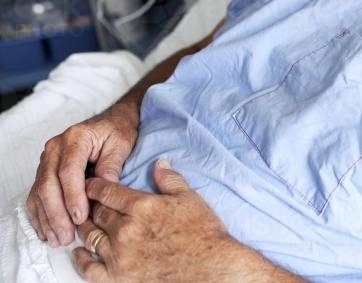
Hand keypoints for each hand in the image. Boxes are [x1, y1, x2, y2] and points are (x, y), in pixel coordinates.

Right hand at [27, 100, 139, 245]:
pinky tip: (47, 231)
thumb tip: (101, 195)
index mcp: (75, 138)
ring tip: (58, 239)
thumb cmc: (117, 131)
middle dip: (56, 214)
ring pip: (39, 193)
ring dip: (47, 219)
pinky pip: (37, 195)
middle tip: (66, 236)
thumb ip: (110, 168)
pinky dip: (41, 215)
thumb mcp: (121, 145)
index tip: (80, 217)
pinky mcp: (45, 171)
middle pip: (48, 184)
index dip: (73, 196)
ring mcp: (47, 160)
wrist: (112, 121)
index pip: (68, 171)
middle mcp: (55, 148)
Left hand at [73, 159, 299, 282]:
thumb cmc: (203, 234)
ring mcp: (119, 256)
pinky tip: (79, 253)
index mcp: (142, 207)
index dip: (95, 186)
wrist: (210, 268)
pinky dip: (81, 260)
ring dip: (85, 229)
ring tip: (84, 224)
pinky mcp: (118, 278)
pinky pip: (89, 269)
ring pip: (90, 238)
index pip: (107, 192)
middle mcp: (125, 230)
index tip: (89, 185)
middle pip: (97, 213)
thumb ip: (170, 179)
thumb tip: (159, 162)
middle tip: (86, 203)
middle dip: (90, 206)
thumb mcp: (189, 198)